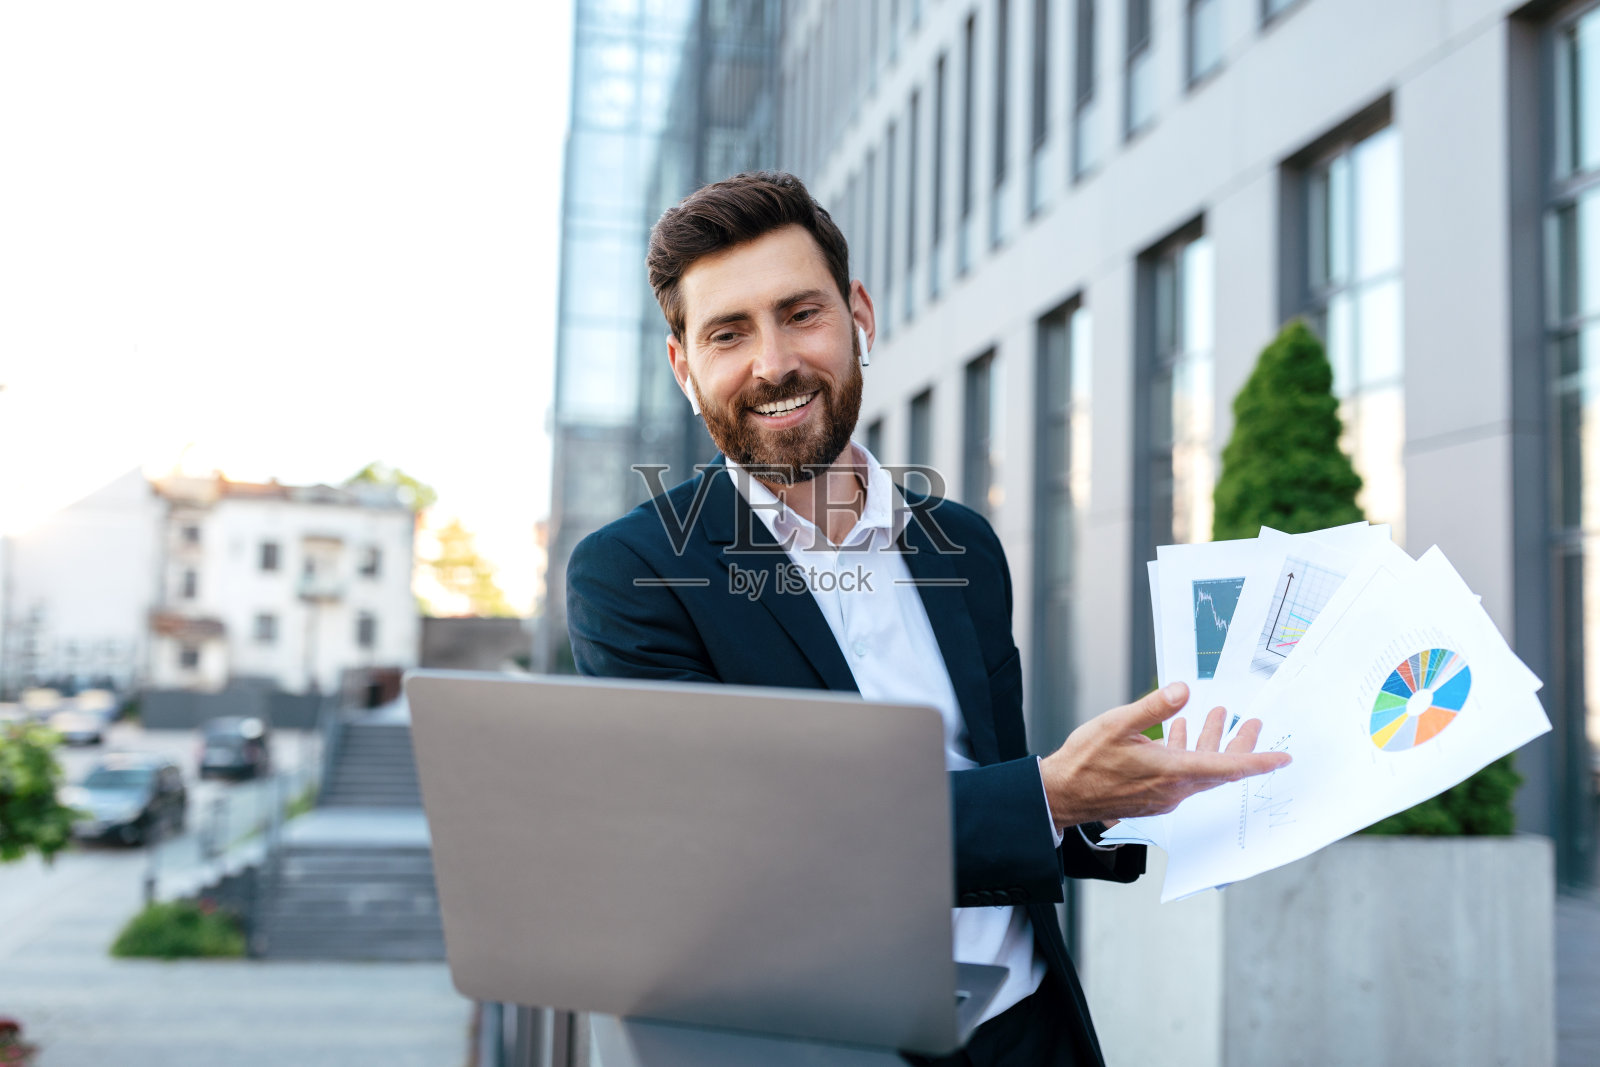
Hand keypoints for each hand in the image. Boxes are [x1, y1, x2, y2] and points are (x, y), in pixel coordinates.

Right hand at [1038, 682, 1289, 830]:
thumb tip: (1184, 690)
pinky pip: (1182, 774)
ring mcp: (1164, 796)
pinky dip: (1188, 751)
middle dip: (1240, 744)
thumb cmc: (1085, 761)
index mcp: (1171, 772)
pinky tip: (1179, 730)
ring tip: (1216, 715)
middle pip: (1220, 768)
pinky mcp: (1153, 797)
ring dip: (1210, 742)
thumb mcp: (1116, 724)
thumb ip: (1153, 707)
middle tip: (1253, 722)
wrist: (1062, 795)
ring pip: (1201, 769)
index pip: (1227, 766)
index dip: (1258, 760)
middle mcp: (1174, 789)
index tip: (1283, 758)